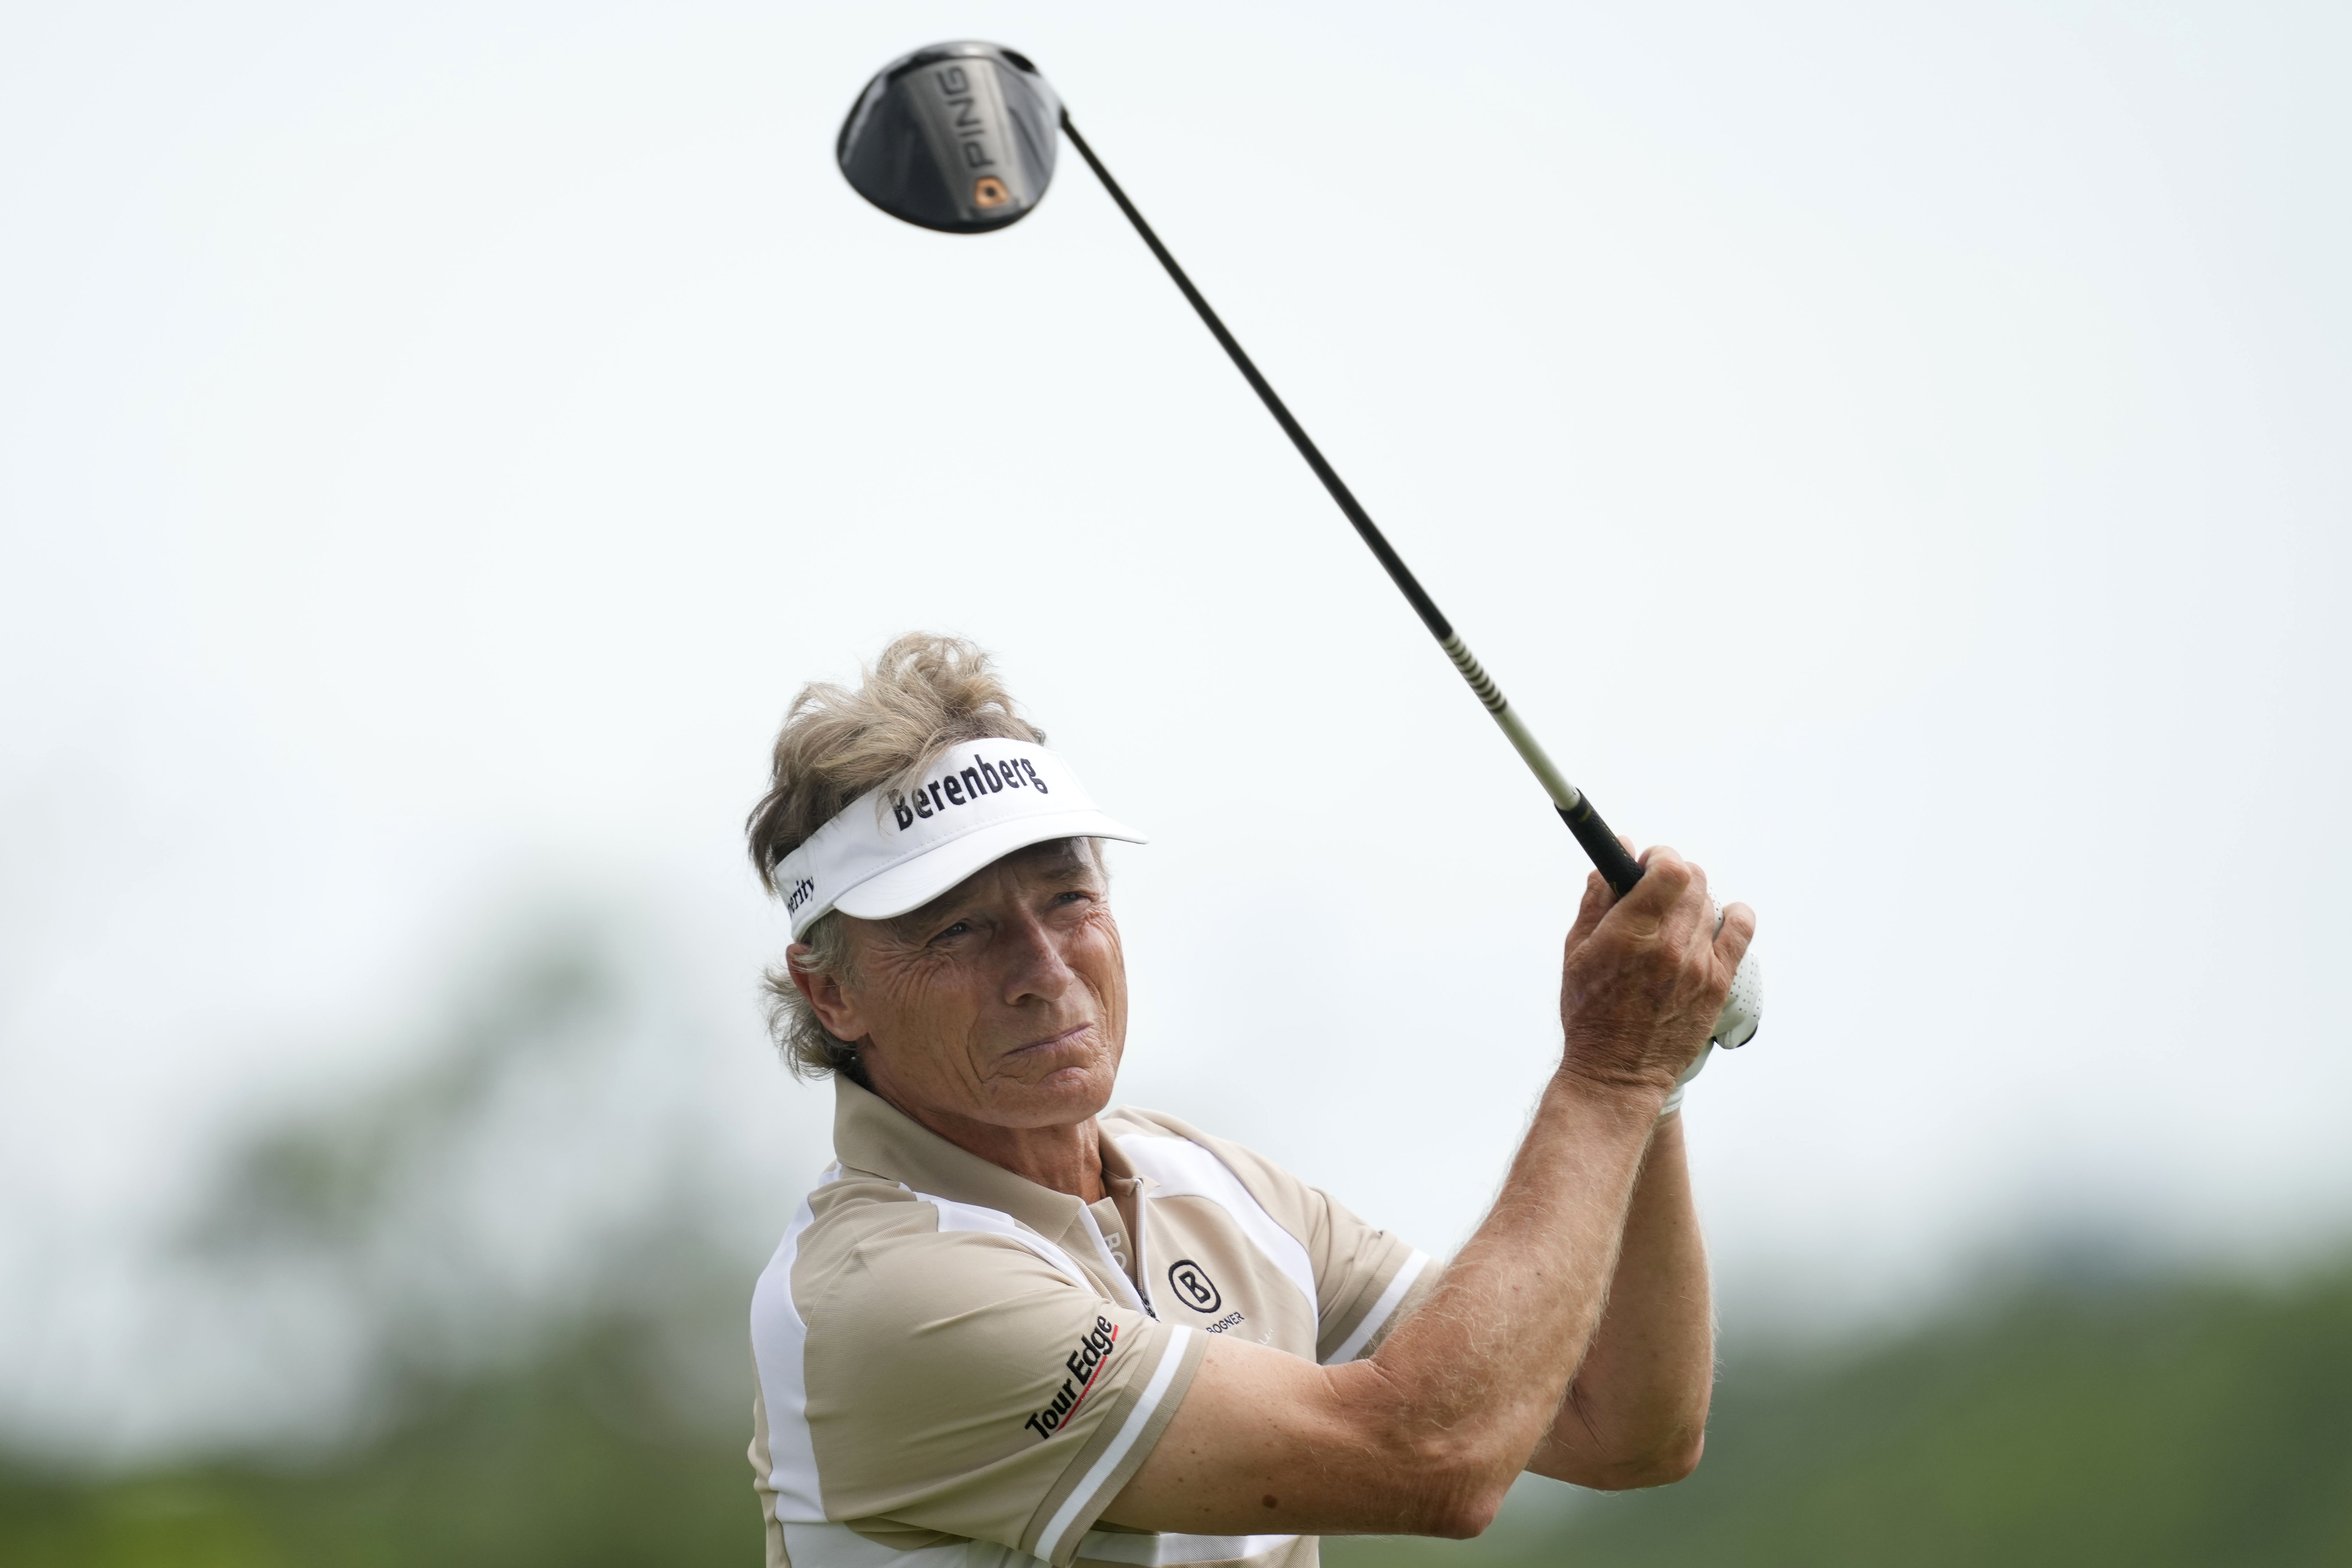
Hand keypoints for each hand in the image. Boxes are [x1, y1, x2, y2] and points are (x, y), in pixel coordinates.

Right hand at [1558, 846, 1754, 1099]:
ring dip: (1692, 898)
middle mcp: (1670, 946)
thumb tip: (1618, 852)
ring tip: (1674, 915)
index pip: (1669, 869)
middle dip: (1673, 874)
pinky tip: (1718, 918)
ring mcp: (1698, 965)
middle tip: (1656, 888)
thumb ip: (1597, 898)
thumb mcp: (1577, 951)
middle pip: (1693, 880)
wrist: (1618, 1071)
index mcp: (1631, 933)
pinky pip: (1740, 930)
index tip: (1647, 861)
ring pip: (1710, 903)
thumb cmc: (1590, 1013)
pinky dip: (1733, 915)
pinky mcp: (1718, 983)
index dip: (1659, 856)